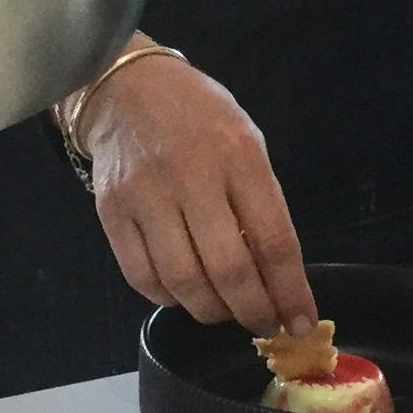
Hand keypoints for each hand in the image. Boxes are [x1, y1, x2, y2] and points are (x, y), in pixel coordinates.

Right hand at [77, 55, 315, 335]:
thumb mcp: (245, 142)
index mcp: (238, 155)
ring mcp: (145, 195)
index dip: (291, 292)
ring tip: (225, 311)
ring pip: (183, 282)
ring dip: (211, 311)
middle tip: (264, 325)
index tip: (301, 323)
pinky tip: (184, 293)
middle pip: (228, 270)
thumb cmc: (198, 116)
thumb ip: (261, 204)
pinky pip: (142, 277)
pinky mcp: (111, 212)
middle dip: (253, 312)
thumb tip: (277, 278)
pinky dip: (169, 299)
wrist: (125, 88)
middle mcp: (191, 175)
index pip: (273, 240)